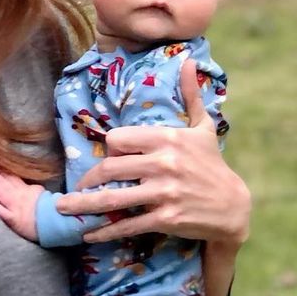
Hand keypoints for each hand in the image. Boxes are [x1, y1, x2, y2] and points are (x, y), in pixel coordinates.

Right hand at [0, 165, 40, 240]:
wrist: (54, 220)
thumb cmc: (32, 226)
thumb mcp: (16, 223)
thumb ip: (4, 213)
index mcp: (12, 200)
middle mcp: (18, 192)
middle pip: (2, 180)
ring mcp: (27, 189)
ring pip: (11, 177)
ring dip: (1, 171)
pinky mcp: (36, 189)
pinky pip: (21, 179)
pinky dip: (13, 174)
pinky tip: (11, 173)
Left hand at [54, 59, 250, 244]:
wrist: (233, 205)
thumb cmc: (212, 164)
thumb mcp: (203, 128)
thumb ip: (190, 95)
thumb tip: (188, 61)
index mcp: (167, 138)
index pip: (119, 138)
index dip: (108, 148)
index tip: (105, 157)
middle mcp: (163, 163)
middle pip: (110, 168)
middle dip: (87, 180)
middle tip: (74, 189)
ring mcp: (164, 192)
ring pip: (113, 199)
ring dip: (83, 206)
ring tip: (63, 209)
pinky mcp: (165, 218)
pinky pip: (128, 224)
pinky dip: (105, 231)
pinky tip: (89, 234)